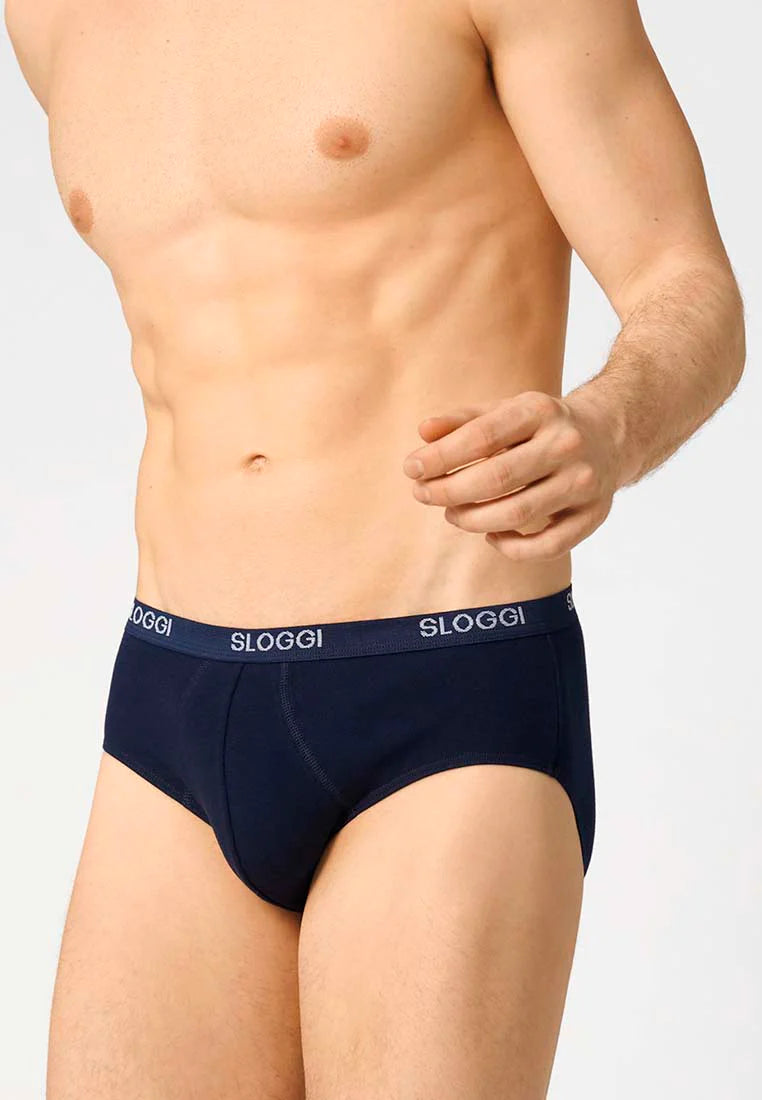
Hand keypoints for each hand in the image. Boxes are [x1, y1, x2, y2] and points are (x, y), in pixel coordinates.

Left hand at [402, 389, 620, 560]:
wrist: (611, 434)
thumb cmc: (541, 425)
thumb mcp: (505, 411)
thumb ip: (462, 422)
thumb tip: (422, 432)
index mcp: (540, 411)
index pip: (481, 437)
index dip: (440, 457)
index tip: (411, 469)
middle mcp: (566, 444)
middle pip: (497, 478)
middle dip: (449, 491)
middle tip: (422, 494)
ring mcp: (584, 482)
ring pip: (518, 514)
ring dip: (473, 520)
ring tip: (451, 513)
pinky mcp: (593, 515)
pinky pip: (547, 545)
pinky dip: (511, 547)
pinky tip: (490, 535)